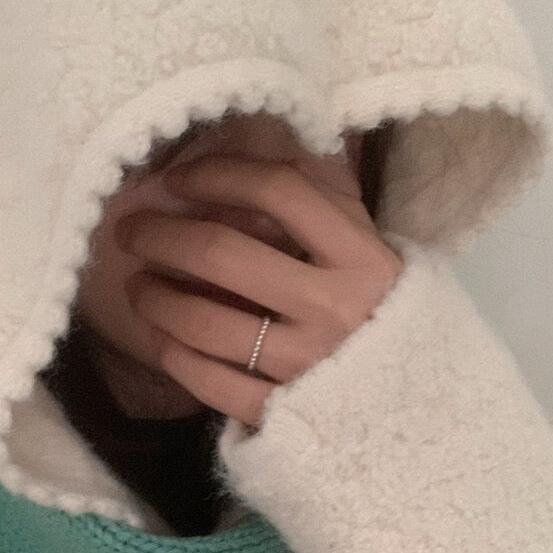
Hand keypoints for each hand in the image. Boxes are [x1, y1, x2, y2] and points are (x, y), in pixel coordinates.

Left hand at [116, 154, 402, 428]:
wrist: (420, 408)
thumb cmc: (382, 315)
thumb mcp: (372, 250)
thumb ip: (327, 201)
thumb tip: (266, 139)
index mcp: (363, 257)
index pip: (279, 190)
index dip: (217, 174)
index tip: (178, 179)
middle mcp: (336, 308)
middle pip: (223, 254)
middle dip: (162, 235)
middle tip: (132, 231)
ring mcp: (308, 365)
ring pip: (204, 322)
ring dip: (154, 298)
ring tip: (138, 286)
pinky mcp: (285, 413)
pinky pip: (209, 381)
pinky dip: (174, 355)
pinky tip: (163, 338)